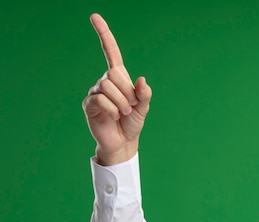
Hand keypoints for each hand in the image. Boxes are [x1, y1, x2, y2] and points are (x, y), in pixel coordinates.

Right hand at [82, 13, 151, 165]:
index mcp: (119, 78)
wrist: (123, 142)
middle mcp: (105, 81)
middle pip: (113, 74)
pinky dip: (112, 109)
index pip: (110, 52)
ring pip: (107, 87)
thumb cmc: (132, 123)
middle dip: (127, 92)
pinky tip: (114, 116)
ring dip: (121, 103)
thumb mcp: (143, 108)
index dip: (104, 35)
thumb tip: (142, 80)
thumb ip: (145, 94)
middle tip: (131, 107)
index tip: (94, 17)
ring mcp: (95, 92)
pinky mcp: (89, 104)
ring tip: (123, 114)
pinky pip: (101, 99)